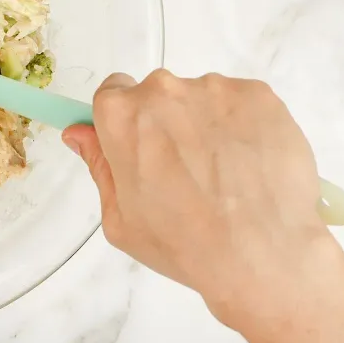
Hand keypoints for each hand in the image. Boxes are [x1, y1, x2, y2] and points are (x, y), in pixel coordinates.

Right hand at [63, 70, 325, 320]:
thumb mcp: (120, 218)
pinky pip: (242, 104)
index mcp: (121, 116)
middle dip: (166, 124)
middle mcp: (164, 90)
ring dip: (207, 125)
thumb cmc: (184, 244)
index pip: (112, 93)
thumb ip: (99, 166)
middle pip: (158, 96)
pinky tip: (251, 167)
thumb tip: (79, 133)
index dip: (125, 122)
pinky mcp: (259, 95)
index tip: (139, 146)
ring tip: (227, 176)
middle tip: (186, 172)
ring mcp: (215, 89)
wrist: (264, 254)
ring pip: (202, 99)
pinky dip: (244, 127)